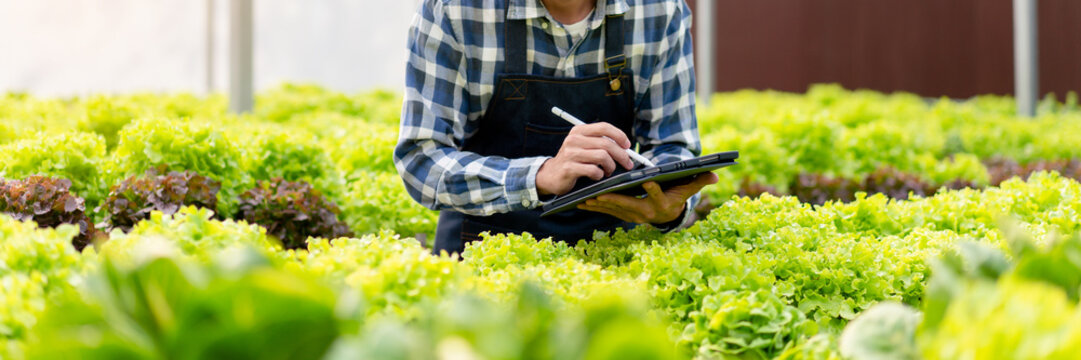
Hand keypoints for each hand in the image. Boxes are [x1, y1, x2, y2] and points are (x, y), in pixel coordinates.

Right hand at [536, 123, 634, 195]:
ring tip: (608, 171)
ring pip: (602, 157)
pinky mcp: (569, 168)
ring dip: (611, 166)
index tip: (627, 146)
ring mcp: (570, 153)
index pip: (604, 127)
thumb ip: (600, 143)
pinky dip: (600, 174)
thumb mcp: (583, 146)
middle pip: (606, 144)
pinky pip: (594, 170)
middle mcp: (574, 139)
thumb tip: (625, 147)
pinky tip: (596, 176)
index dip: (619, 135)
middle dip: (621, 155)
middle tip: (627, 164)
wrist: (551, 175)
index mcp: (579, 131)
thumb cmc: (573, 160)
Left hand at [576, 172, 718, 224]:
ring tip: (584, 198)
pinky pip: (606, 212)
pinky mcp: (622, 215)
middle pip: (628, 205)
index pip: (657, 195)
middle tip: (600, 193)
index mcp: (662, 204)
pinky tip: (581, 202)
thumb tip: (715, 175)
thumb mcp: (688, 189)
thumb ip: (698, 181)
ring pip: (614, 210)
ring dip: (599, 205)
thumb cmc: (677, 196)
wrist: (668, 215)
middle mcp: (646, 213)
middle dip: (614, 200)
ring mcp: (632, 215)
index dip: (653, 189)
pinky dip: (594, 207)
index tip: (647, 181)